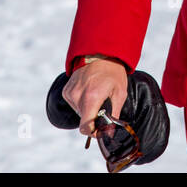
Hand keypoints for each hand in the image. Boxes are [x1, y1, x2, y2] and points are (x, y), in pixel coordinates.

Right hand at [47, 67, 171, 167]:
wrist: (100, 53)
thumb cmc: (113, 73)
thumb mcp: (120, 93)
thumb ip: (114, 115)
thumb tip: (109, 132)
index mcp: (91, 98)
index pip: (85, 127)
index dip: (93, 132)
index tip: (100, 130)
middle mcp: (77, 96)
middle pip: (83, 120)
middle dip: (93, 118)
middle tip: (103, 107)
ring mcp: (70, 93)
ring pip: (79, 112)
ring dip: (88, 109)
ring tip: (96, 95)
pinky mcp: (66, 91)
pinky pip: (74, 104)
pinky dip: (82, 102)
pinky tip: (89, 91)